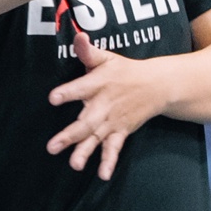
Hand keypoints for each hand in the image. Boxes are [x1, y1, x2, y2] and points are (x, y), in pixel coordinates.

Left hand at [47, 24, 166, 180]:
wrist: (157, 85)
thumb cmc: (125, 71)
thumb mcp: (106, 58)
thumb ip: (88, 51)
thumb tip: (78, 35)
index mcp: (98, 84)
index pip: (80, 88)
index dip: (67, 93)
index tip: (53, 99)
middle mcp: (103, 105)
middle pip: (85, 122)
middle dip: (69, 135)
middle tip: (52, 147)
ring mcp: (112, 121)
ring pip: (96, 138)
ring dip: (85, 152)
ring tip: (74, 165)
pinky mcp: (120, 131)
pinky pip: (114, 148)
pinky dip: (109, 161)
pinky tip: (102, 175)